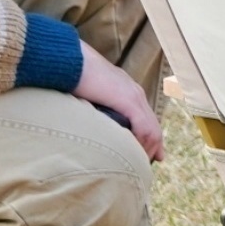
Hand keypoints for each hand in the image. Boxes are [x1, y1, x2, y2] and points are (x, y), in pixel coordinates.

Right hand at [71, 45, 165, 161]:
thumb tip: (88, 126)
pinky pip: (144, 127)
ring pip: (151, 129)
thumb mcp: (88, 97)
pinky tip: (137, 154)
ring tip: (141, 164)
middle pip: (153, 125)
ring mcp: (134, 96)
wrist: (69, 60)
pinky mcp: (128, 100)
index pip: (146, 118)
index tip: (154, 153)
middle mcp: (135, 93)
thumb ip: (94, 109)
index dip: (151, 137)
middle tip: (155, 161)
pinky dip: (143, 143)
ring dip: (148, 148)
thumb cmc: (73, 76)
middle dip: (154, 145)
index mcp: (127, 91)